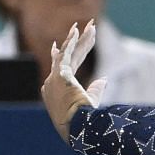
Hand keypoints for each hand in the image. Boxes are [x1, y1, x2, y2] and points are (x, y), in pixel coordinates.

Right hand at [41, 20, 107, 138]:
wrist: (77, 128)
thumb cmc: (83, 123)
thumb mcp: (90, 104)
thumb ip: (95, 90)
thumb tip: (103, 80)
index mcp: (56, 93)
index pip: (60, 70)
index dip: (65, 56)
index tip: (56, 46)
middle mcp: (51, 84)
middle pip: (66, 58)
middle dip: (76, 43)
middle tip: (83, 28)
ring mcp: (54, 79)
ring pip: (67, 53)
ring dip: (78, 39)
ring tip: (89, 26)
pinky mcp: (60, 76)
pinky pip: (65, 54)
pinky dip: (71, 42)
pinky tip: (77, 31)